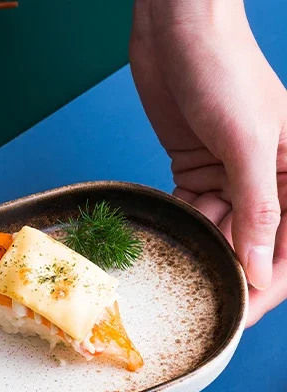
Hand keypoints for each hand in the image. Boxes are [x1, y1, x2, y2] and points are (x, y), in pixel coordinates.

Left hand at [130, 0, 286, 324]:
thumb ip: (256, 206)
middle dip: (234, 275)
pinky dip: (182, 229)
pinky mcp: (198, 170)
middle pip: (255, 244)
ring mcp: (231, 176)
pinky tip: (169, 248)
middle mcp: (268, 178)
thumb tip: (257, 266)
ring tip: (183, 280)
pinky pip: (192, 213)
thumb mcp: (246, 142)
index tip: (242, 314)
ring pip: (221, 232)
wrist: (179, 30)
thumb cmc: (223, 69)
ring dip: (204, 254)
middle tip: (206, 308)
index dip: (269, 282)